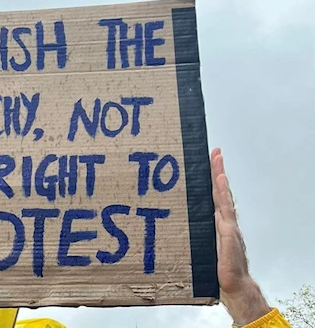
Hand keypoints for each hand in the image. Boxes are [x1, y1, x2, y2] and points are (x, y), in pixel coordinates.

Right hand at [211, 148, 269, 324]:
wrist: (234, 284)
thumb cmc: (230, 268)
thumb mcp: (228, 247)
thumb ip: (225, 231)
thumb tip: (221, 215)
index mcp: (226, 220)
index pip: (221, 192)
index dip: (218, 174)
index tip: (216, 157)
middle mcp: (224, 219)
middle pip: (220, 190)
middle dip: (217, 171)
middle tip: (215, 154)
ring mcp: (220, 225)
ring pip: (216, 199)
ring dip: (214, 183)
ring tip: (210, 168)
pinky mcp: (214, 233)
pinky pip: (211, 211)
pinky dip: (209, 200)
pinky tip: (203, 199)